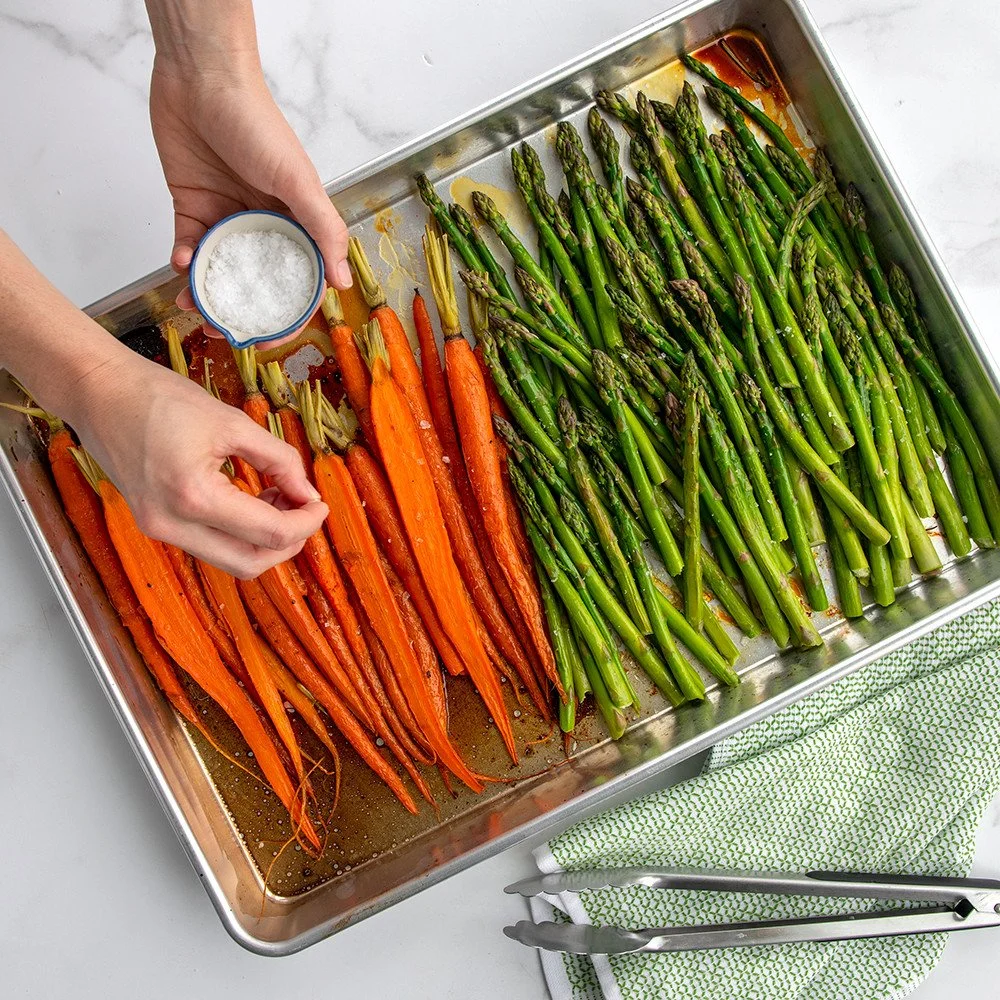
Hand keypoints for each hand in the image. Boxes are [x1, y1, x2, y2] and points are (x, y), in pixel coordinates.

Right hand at [73, 349, 327, 577]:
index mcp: (193, 497)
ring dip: (265, 539)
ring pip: (231, 561)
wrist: (99, 392)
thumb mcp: (233, 422)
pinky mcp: (155, 525)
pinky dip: (240, 532)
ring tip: (280, 496)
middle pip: (251, 563)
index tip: (321, 503)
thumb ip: (279, 459)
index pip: (269, 533)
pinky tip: (253, 497)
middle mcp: (171, 525)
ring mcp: (159, 530)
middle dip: (289, 542)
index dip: (306, 523)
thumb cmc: (160, 398)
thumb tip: (307, 493)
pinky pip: (211, 545)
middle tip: (306, 508)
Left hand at [149, 57, 351, 311]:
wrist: (201, 78)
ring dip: (205, 292)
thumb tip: (342, 281)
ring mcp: (227, 217)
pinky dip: (183, 259)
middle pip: (255, 281)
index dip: (288, 314)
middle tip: (222, 330)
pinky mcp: (193, 207)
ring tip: (192, 307)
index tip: (270, 337)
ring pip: (219, 270)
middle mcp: (263, 224)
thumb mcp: (298, 180)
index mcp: (296, 222)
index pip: (299, 279)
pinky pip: (189, 245)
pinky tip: (181, 261)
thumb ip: (323, 229)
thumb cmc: (257, 122)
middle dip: (240, 310)